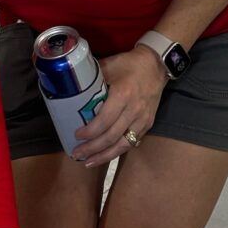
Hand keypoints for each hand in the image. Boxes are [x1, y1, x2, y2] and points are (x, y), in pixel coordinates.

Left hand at [72, 46, 166, 167]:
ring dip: (104, 156)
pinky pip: (132, 142)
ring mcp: (143, 120)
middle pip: (111, 136)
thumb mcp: (109, 65)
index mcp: (123, 95)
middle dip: (92, 148)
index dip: (90, 132)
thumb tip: (70, 86)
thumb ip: (92, 78)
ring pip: (123, 144)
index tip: (76, 135)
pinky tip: (106, 156)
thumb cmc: (129, 64)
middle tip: (77, 153)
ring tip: (88, 162)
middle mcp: (134, 110)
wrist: (156, 66)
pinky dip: (118, 151)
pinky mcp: (148, 124)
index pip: (104, 120)